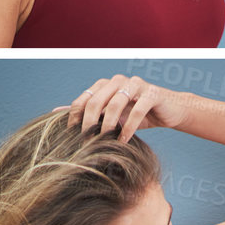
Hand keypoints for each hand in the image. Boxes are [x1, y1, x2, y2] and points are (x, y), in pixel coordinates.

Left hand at [67, 74, 192, 141]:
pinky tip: (124, 140)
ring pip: (115, 103)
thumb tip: (56, 111)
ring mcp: (136, 85)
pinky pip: (136, 111)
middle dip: (89, 124)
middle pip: (96, 100)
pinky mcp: (152, 94)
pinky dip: (128, 128)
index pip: (83, 99)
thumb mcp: (110, 114)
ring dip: (108, 125)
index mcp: (106, 84)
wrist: (169, 111)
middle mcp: (119, 81)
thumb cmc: (137, 114)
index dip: (75, 118)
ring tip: (105, 141)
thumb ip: (87, 112)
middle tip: (87, 143)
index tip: (73, 137)